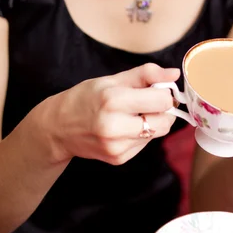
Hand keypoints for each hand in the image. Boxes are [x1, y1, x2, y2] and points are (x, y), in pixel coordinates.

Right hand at [43, 63, 179, 165]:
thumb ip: (146, 74)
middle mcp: (115, 126)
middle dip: (162, 109)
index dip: (164, 93)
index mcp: (113, 100)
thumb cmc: (85, 98)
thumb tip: (174, 74)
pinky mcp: (118, 159)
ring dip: (153, 122)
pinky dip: (141, 134)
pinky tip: (124, 127)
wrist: (58, 127)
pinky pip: (145, 144)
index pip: (162, 100)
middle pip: (165, 121)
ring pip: (157, 133)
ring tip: (133, 114)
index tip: (156, 89)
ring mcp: (116, 146)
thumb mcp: (112, 79)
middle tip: (148, 102)